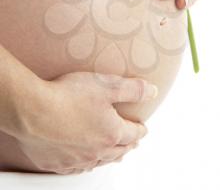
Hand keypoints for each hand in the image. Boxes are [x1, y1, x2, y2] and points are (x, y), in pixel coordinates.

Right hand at [16, 72, 157, 174]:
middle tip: (132, 143)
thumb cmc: (68, 96)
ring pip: (100, 161)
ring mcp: (76, 159)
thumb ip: (132, 89)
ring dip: (110, 157)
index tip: (143, 128)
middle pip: (119, 150)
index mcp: (111, 132)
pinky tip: (84, 162)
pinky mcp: (57, 162)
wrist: (33, 110)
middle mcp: (97, 150)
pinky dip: (85, 164)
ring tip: (114, 155)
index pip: (133, 133)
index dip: (140, 129)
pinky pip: (77, 168)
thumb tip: (152, 91)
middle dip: (128, 145)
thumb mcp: (107, 85)